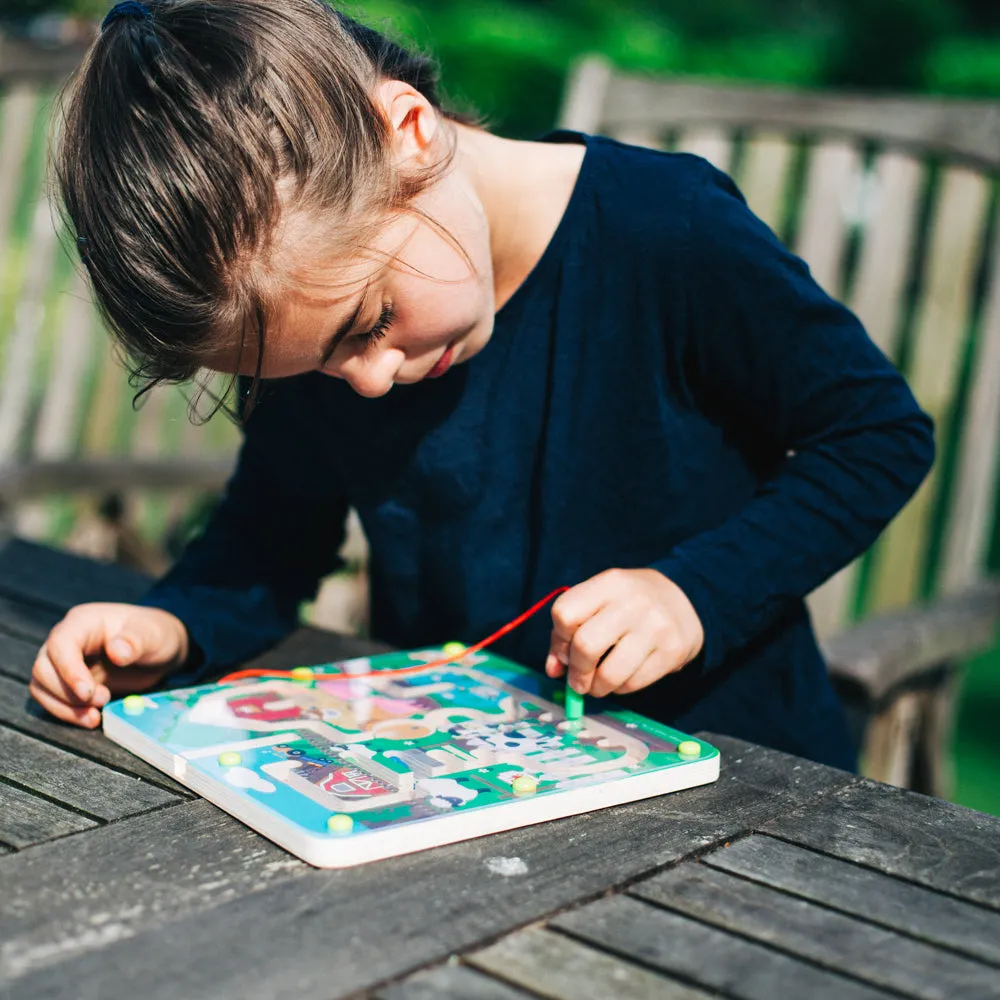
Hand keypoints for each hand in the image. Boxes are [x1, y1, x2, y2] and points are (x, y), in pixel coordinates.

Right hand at [30, 603, 189, 728]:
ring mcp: (64, 662)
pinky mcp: (67, 683)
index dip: (68, 670)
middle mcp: (67, 640)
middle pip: (44, 668)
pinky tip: (91, 718)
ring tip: (95, 717)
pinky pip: (53, 699)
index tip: (88, 693)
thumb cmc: (156, 635)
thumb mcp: (154, 635)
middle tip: (102, 701)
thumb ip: (136, 641)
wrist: (160, 650)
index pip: (61, 644)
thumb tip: (117, 652)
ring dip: (64, 707)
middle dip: (67, 692)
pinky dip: (67, 713)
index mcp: (84, 622)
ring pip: (42, 687)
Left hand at [544, 568, 703, 697]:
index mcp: (609, 583)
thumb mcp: (599, 601)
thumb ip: (568, 631)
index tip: (565, 651)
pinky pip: (632, 684)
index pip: (564, 614)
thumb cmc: (629, 604)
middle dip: (576, 672)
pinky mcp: (672, 652)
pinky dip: (619, 689)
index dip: (558, 640)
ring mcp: (655, 627)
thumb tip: (553, 670)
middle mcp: (632, 602)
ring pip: (609, 674)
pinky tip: (621, 679)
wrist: (685, 599)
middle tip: (578, 681)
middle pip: (585, 645)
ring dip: (596, 688)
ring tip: (597, 685)